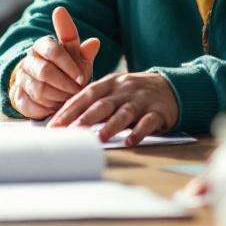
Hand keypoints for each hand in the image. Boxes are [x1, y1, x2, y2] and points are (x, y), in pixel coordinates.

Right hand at [8, 6, 101, 119]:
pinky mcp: (18, 96)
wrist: (50, 88)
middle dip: (65, 84)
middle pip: (44, 71)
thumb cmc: (68, 71)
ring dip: (58, 97)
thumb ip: (85, 52)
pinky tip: (56, 107)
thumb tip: (94, 42)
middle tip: (76, 91)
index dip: (69, 66)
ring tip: (68, 99)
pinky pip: (31, 105)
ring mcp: (21, 79)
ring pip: (38, 90)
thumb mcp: (78, 61)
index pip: (53, 50)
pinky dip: (47, 109)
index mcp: (42, 45)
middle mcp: (28, 60)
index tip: (81, 78)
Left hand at [46, 71, 179, 146]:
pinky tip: (130, 142)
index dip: (69, 110)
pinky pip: (148, 122)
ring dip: (111, 126)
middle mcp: (123, 90)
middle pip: (102, 104)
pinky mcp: (158, 112)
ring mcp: (141, 100)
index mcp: (108, 84)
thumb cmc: (132, 94)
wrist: (171, 87)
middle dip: (84, 118)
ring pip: (124, 113)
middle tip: (70, 131)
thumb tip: (65, 122)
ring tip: (99, 138)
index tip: (54, 125)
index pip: (85, 95)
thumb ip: (93, 104)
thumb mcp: (113, 91)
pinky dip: (139, 132)